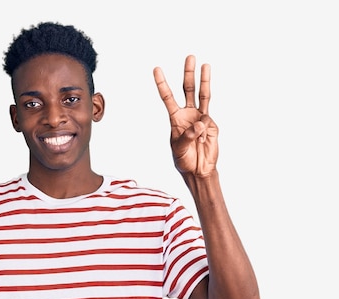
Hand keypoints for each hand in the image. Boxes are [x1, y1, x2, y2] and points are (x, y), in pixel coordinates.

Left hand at [153, 55, 218, 177]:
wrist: (199, 171)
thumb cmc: (184, 160)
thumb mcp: (179, 149)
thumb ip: (187, 136)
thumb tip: (200, 122)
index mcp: (175, 118)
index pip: (167, 97)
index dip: (162, 83)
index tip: (156, 69)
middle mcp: (188, 114)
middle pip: (188, 90)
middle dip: (189, 73)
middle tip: (190, 56)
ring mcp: (201, 118)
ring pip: (203, 95)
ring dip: (205, 80)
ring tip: (206, 64)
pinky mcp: (212, 125)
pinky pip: (207, 123)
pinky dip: (203, 132)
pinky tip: (201, 141)